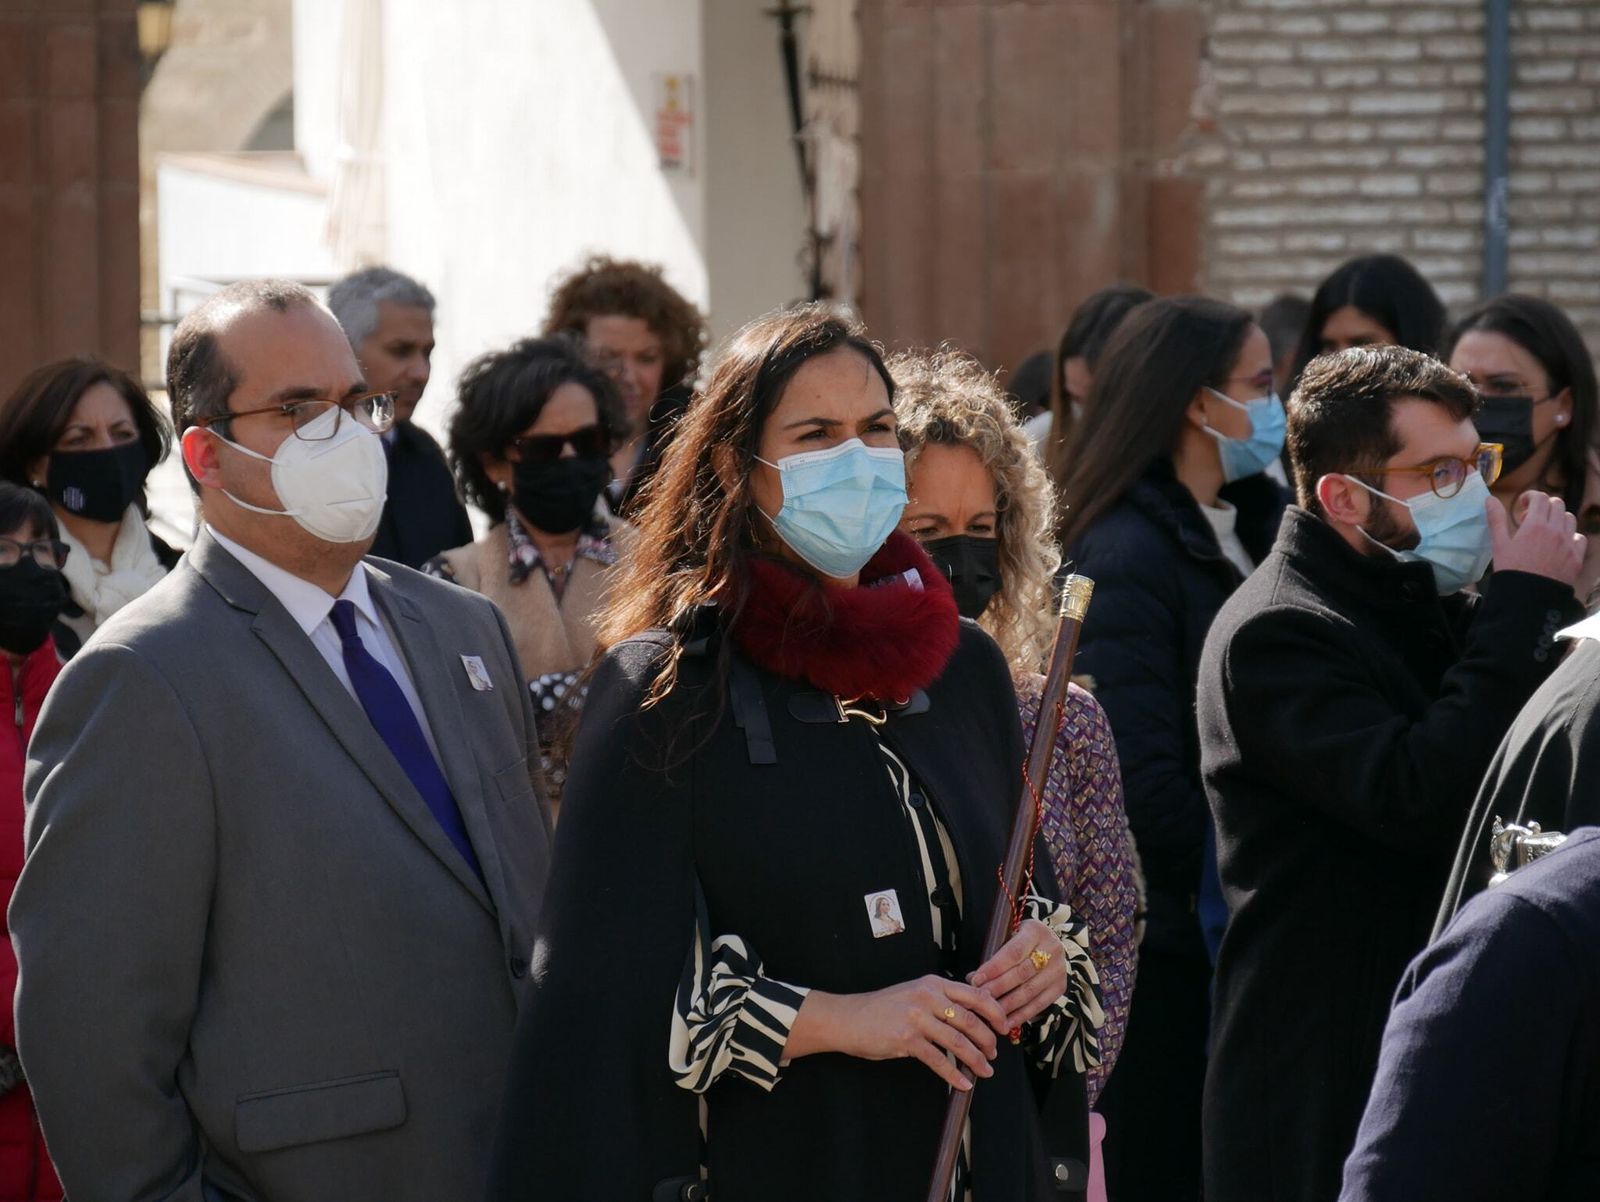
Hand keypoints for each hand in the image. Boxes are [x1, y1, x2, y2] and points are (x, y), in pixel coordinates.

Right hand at [787, 975, 1009, 1090]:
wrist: (849, 1018)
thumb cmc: (883, 1008)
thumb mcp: (914, 993)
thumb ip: (942, 999)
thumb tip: (975, 1013)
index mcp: (933, 983)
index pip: (975, 995)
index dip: (995, 1012)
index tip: (1004, 1027)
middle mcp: (927, 997)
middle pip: (970, 1020)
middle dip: (987, 1041)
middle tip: (993, 1054)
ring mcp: (916, 1017)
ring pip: (958, 1042)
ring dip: (976, 1060)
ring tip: (984, 1071)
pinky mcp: (906, 1039)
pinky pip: (938, 1060)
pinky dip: (954, 1075)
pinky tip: (963, 1084)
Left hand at [968, 919, 1069, 1030]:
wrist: (1049, 944)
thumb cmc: (1021, 940)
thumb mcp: (1009, 936)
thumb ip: (994, 954)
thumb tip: (973, 979)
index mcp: (1036, 931)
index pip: (1013, 952)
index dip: (994, 968)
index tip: (976, 980)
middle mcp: (1052, 949)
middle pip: (1022, 973)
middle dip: (998, 987)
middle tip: (981, 998)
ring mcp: (1059, 970)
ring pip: (1030, 991)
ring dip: (1008, 1005)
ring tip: (991, 1014)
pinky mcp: (1060, 987)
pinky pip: (1039, 1004)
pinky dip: (1022, 1015)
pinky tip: (1007, 1022)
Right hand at [1488, 491, 1584, 588]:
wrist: (1528, 599)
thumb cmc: (1511, 571)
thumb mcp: (1499, 544)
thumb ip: (1496, 519)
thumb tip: (1490, 499)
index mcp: (1536, 525)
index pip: (1540, 498)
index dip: (1530, 497)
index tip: (1522, 505)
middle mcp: (1556, 531)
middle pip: (1557, 504)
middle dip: (1544, 506)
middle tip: (1531, 519)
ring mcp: (1569, 544)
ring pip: (1570, 518)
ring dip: (1557, 519)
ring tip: (1546, 530)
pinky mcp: (1577, 557)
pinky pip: (1579, 537)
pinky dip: (1570, 536)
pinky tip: (1559, 544)